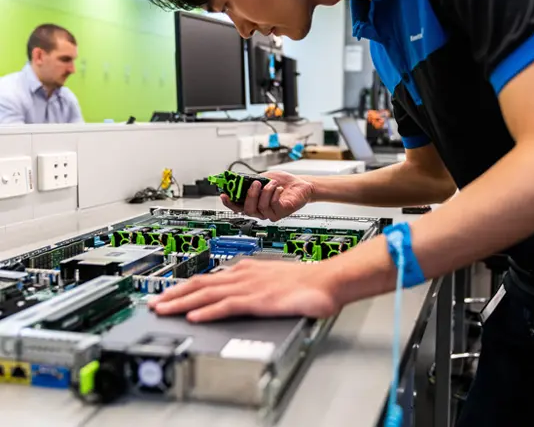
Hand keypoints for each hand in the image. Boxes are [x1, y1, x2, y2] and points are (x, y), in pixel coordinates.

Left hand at [148, 258, 341, 321]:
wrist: (326, 281)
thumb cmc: (303, 283)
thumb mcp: (271, 280)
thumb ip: (253, 286)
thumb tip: (239, 296)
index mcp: (245, 270)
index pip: (207, 278)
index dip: (184, 287)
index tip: (168, 295)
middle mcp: (242, 275)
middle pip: (199, 284)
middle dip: (173, 294)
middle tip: (153, 303)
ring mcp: (248, 287)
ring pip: (207, 294)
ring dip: (182, 302)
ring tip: (162, 310)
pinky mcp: (257, 300)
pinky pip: (226, 306)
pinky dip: (208, 311)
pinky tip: (194, 317)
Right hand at [220, 171, 314, 220]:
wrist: (299, 184)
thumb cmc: (281, 182)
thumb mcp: (263, 178)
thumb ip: (251, 180)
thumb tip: (239, 180)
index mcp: (253, 203)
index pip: (237, 207)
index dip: (229, 202)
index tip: (224, 194)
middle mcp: (260, 211)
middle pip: (247, 210)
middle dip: (250, 195)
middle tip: (256, 183)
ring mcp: (270, 213)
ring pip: (261, 207)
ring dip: (266, 191)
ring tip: (272, 183)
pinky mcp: (281, 213)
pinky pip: (274, 205)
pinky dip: (275, 194)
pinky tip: (279, 189)